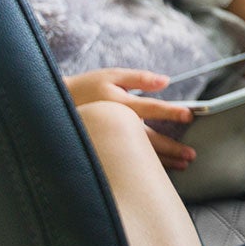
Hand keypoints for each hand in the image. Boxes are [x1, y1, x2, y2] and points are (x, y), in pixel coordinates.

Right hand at [64, 68, 196, 170]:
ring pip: (137, 153)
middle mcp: (113, 124)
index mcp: (117, 104)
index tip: (188, 115)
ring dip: (161, 161)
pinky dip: (143, 165)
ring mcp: (107, 139)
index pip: (149, 108)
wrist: (54, 104)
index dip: (169, 111)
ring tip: (182, 164)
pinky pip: (126, 159)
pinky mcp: (102, 148)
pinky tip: (157, 170)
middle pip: (146, 139)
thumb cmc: (87, 87)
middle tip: (190, 154)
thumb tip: (165, 81)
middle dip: (170, 148)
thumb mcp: (112, 76)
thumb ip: (139, 78)